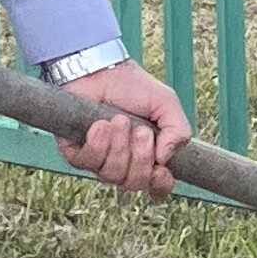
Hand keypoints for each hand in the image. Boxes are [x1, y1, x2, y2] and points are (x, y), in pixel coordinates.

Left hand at [56, 58, 189, 195]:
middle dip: (140, 157)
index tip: (160, 167)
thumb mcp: (166, 103)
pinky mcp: (78, 154)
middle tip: (140, 130)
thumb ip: (178, 130)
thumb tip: (165, 158)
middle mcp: (125, 163)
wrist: (101, 71)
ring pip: (112, 174)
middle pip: (134, 183)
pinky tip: (100, 125)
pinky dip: (98, 143)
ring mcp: (100, 161)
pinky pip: (89, 162)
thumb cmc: (133, 87)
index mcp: (149, 156)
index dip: (160, 183)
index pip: (158, 186)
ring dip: (119, 145)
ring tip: (118, 120)